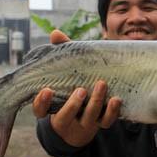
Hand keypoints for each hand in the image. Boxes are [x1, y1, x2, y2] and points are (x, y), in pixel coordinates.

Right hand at [32, 30, 121, 146]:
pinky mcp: (101, 123)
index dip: (41, 102)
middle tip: (81, 90)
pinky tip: (116, 99)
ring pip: (88, 118)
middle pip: (65, 116)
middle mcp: (67, 117)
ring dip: (95, 102)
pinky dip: (112, 111)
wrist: (90, 112)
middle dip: (73, 105)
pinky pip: (106, 122)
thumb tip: (55, 33)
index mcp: (53, 106)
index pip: (40, 110)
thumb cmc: (73, 85)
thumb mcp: (67, 71)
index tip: (47, 90)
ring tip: (101, 84)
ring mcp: (84, 122)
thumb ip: (61, 53)